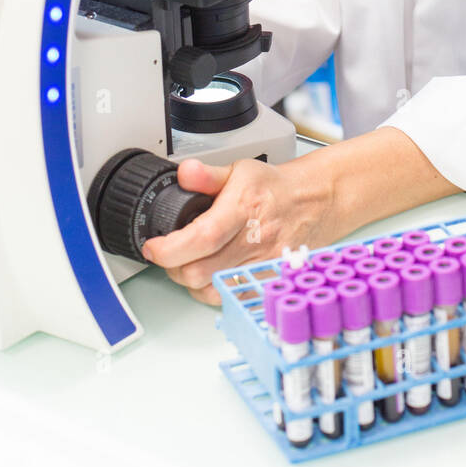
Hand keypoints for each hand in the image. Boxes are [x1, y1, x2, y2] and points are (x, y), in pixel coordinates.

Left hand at [141, 154, 334, 304]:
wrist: (312, 202)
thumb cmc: (274, 188)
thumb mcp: (240, 170)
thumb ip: (207, 174)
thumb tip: (185, 173)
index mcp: (244, 209)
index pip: (202, 237)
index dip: (170, 248)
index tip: (154, 246)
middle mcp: (254, 239)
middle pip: (199, 271)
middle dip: (172, 266)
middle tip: (167, 253)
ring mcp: (262, 263)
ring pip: (210, 289)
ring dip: (189, 280)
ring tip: (187, 262)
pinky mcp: (266, 279)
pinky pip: (229, 296)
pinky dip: (210, 290)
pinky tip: (208, 273)